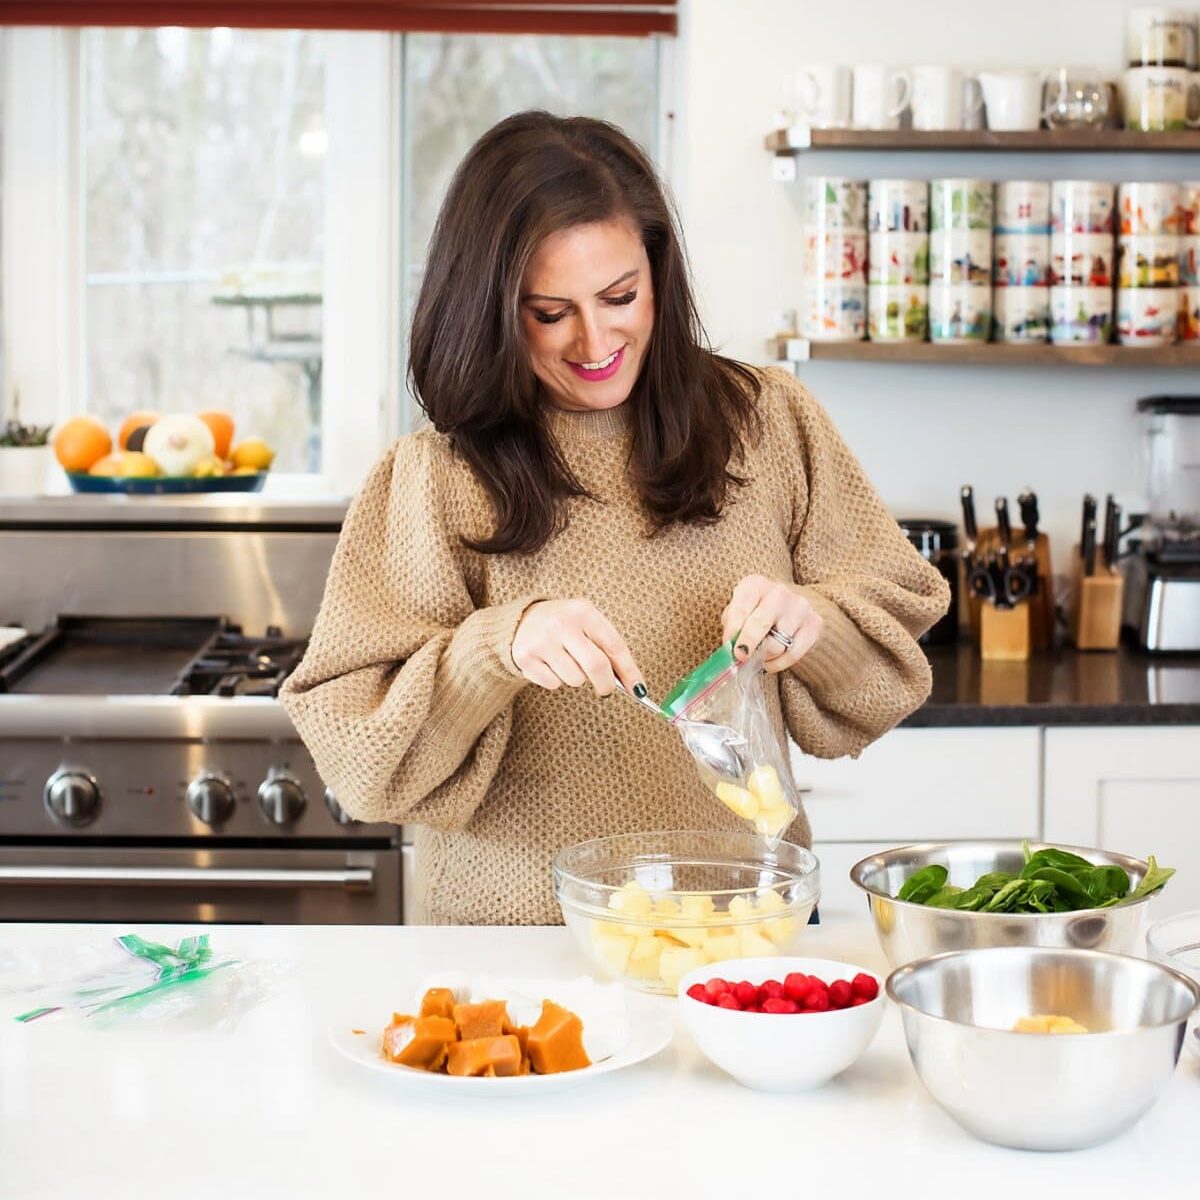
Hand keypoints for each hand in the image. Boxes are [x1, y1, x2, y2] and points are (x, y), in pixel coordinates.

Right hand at [511, 599, 644, 695]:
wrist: (522, 620)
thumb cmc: (566, 626)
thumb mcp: (586, 624)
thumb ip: (606, 648)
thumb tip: (632, 684)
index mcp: (583, 611)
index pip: (614, 645)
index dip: (630, 671)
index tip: (639, 690)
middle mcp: (561, 623)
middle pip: (596, 666)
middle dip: (606, 685)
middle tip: (606, 690)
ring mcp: (542, 640)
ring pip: (575, 679)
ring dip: (576, 678)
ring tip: (566, 662)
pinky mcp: (525, 657)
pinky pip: (554, 684)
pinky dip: (556, 680)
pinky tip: (549, 664)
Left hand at [721, 575, 822, 673]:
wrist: (788, 607)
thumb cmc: (755, 611)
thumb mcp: (739, 612)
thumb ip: (732, 627)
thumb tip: (731, 649)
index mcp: (755, 585)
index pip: (741, 608)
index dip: (733, 631)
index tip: (730, 649)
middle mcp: (779, 592)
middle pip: (760, 624)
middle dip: (748, 644)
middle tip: (741, 658)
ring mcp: (799, 607)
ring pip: (776, 644)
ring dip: (763, 657)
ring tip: (758, 656)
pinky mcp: (814, 623)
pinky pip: (793, 653)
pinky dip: (778, 663)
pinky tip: (770, 662)